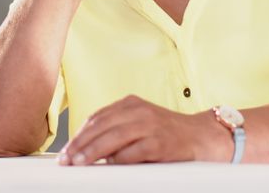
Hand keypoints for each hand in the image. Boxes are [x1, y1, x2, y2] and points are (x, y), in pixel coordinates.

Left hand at [58, 95, 226, 165]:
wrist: (202, 136)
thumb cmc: (167, 133)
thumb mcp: (140, 123)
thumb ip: (117, 129)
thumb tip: (86, 148)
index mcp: (131, 103)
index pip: (97, 117)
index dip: (79, 134)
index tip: (66, 149)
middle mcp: (139, 111)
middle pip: (101, 126)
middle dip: (80, 144)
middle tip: (66, 159)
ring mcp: (150, 125)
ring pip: (113, 138)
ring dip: (92, 152)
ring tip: (78, 163)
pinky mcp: (160, 142)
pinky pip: (133, 151)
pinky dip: (118, 160)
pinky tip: (108, 166)